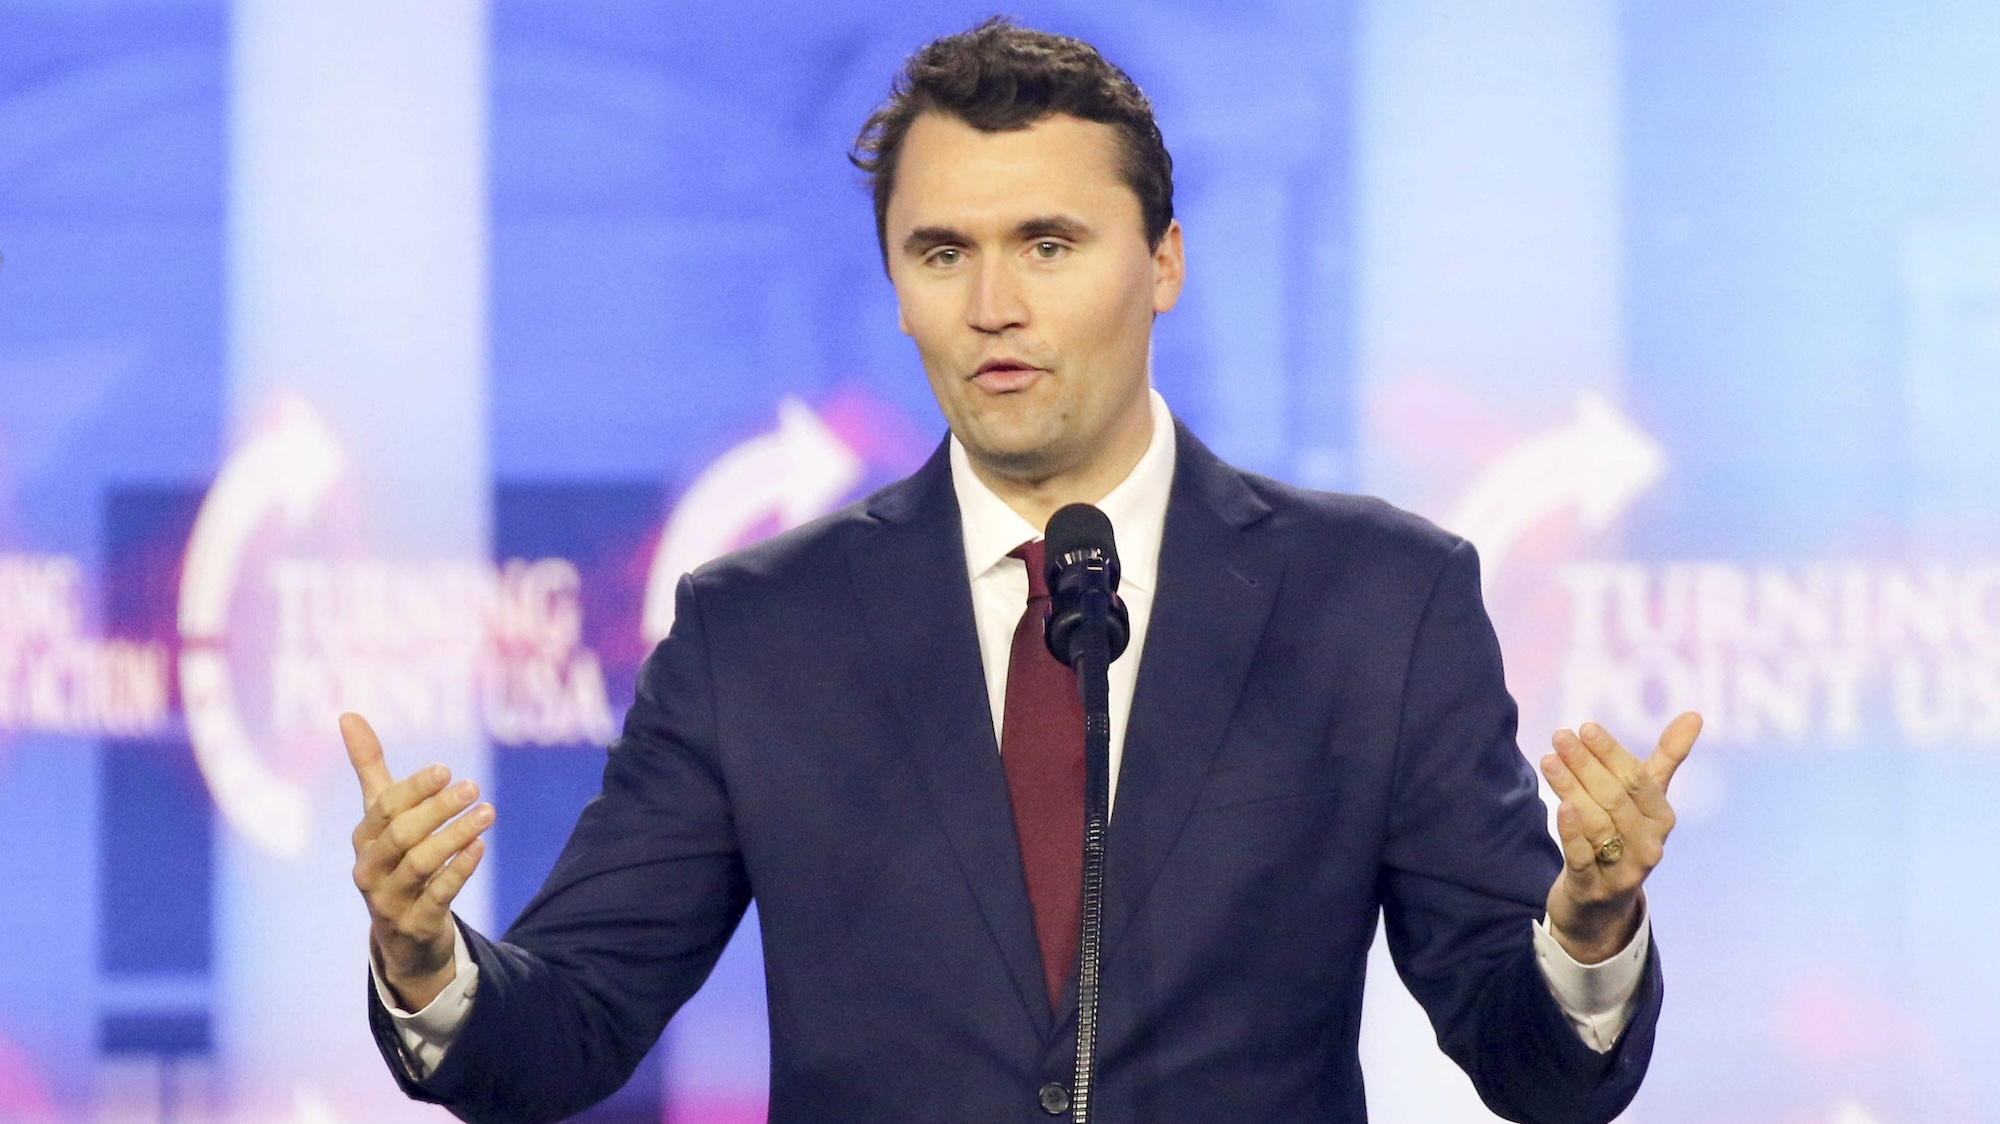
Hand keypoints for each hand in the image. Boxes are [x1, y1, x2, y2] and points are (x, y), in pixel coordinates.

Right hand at [344, 711, 493, 1011]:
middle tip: (473, 786)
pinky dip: (459, 871)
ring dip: (455, 836)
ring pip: (420, 865)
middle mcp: (370, 869)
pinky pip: (437, 896)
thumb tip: (347, 713)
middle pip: (401, 836)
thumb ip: (369, 767)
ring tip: (487, 812)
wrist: (403, 933)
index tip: (445, 770)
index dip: (413, 789)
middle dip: (436, 810)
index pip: (384, 809)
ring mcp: (389, 900)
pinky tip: (480, 847)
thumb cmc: (394, 859)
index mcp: (363, 838)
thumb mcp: (382, 816)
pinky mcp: (414, 924)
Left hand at [1539, 711, 1701, 963]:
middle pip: (1615, 798)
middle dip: (1586, 764)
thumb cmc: (1623, 838)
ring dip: (1571, 788)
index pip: (1637, 780)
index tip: (1585, 727)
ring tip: (1549, 760)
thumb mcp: (1645, 801)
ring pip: (1597, 822)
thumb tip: (1694, 714)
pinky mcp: (1594, 887)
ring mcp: (1624, 870)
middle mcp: (1648, 845)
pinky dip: (1573, 833)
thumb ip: (1667, 758)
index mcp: (1661, 818)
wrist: (1600, 904)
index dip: (1611, 753)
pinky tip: (1561, 807)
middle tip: (1560, 736)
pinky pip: (1584, 857)